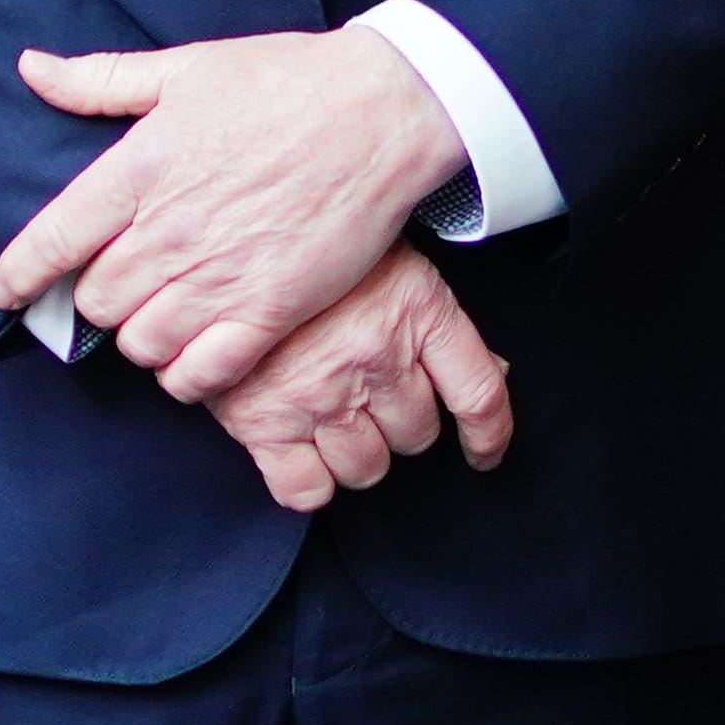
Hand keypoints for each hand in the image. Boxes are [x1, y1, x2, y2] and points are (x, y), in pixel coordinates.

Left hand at [0, 26, 469, 403]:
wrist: (380, 111)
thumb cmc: (285, 81)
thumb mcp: (185, 67)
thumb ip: (100, 79)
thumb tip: (31, 69)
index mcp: (138, 169)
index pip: (50, 242)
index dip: (17, 276)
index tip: (7, 290)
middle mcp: (168, 231)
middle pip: (95, 302)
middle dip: (96, 299)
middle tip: (120, 284)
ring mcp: (218, 276)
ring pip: (140, 343)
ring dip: (141, 335)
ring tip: (160, 315)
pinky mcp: (268, 311)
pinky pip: (198, 374)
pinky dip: (184, 374)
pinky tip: (192, 353)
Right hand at [203, 246, 517, 511]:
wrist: (226, 233)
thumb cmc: (311, 242)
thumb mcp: (390, 261)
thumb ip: (438, 323)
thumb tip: (497, 373)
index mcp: (416, 310)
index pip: (479, 395)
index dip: (489, 435)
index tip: (485, 453)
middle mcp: (375, 357)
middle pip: (417, 434)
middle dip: (400, 423)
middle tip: (369, 395)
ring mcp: (319, 393)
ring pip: (367, 467)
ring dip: (358, 453)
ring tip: (332, 416)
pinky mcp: (264, 421)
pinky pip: (306, 491)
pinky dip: (310, 483)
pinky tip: (303, 454)